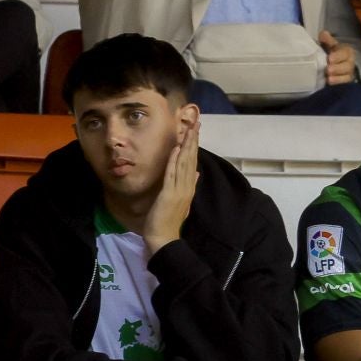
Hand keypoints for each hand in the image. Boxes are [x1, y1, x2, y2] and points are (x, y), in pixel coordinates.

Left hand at [145, 117, 199, 254]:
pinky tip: (177, 149)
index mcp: (189, 188)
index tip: (196, 131)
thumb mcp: (181, 201)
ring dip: (186, 146)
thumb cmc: (168, 221)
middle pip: (191, 159)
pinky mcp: (169, 193)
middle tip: (196, 122)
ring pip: (184, 163)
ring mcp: (179, 189)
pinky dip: (175, 161)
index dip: (195, 146)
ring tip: (189, 129)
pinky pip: (172, 174)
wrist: (164, 238)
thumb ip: (189, 186)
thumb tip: (197, 172)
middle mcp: (187, 186)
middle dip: (193, 140)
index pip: (193, 162)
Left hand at [318, 30, 354, 85]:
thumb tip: (323, 34)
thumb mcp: (330, 45)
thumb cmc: (331, 53)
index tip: (329, 58)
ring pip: (346, 77)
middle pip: (347, 67)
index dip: (338, 56)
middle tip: (328, 69)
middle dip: (338, 68)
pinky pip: (344, 86)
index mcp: (347, 52)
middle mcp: (350, 63)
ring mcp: (348, 74)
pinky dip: (338, 85)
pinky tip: (330, 86)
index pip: (345, 53)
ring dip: (337, 79)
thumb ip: (327, 40)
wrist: (334, 65)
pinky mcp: (345, 84)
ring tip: (329, 79)